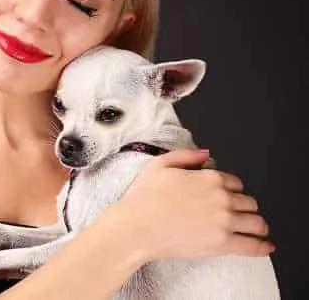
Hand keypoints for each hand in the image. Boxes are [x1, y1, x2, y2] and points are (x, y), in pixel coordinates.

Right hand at [115, 148, 273, 261]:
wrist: (135, 227)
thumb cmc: (142, 198)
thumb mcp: (158, 165)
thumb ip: (185, 155)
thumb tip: (206, 154)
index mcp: (209, 178)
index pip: (235, 183)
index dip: (230, 189)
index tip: (224, 197)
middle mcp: (221, 198)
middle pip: (248, 202)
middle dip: (243, 207)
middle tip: (236, 213)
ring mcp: (224, 222)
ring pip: (256, 223)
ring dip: (256, 225)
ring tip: (252, 229)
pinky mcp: (222, 244)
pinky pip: (253, 246)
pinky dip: (262, 246)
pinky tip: (265, 246)